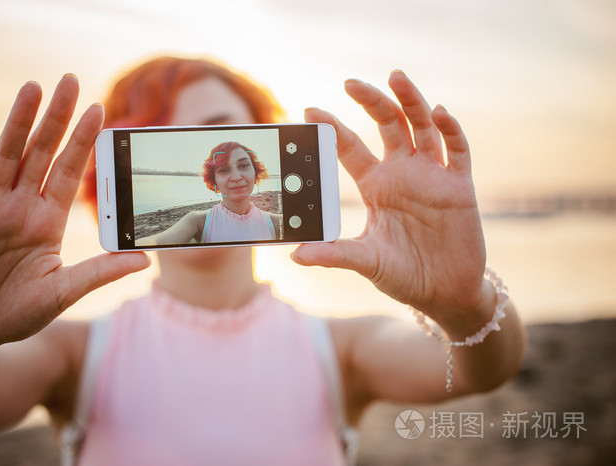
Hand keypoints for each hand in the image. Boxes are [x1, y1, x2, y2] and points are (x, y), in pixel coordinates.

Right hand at [0, 75, 148, 352]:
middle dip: (55, 117)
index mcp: (48, 220)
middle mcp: (21, 207)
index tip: (99, 108)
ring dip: (18, 123)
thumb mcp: (63, 293)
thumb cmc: (19, 312)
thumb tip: (144, 259)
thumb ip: (98, 273)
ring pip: (7, 157)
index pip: (69, 171)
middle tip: (70, 79)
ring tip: (32, 87)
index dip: (82, 140)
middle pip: (41, 153)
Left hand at [294, 71, 487, 321]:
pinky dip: (450, 131)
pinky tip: (439, 114)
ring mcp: (432, 177)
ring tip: (396, 77)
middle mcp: (402, 174)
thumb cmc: (403, 275)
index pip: (351, 148)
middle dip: (372, 102)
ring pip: (422, 127)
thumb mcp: (366, 262)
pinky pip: (457, 151)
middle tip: (351, 83)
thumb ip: (334, 254)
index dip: (334, 128)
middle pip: (387, 125)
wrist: (445, 294)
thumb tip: (295, 255)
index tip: (310, 110)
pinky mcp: (460, 187)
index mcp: (376, 186)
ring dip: (412, 101)